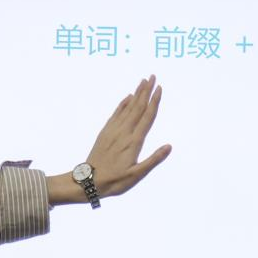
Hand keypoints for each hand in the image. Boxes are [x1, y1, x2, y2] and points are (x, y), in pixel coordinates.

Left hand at [48, 75, 169, 205]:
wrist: (89, 181)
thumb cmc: (115, 181)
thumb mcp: (137, 175)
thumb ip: (153, 160)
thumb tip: (169, 147)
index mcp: (134, 141)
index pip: (147, 117)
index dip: (154, 101)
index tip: (160, 88)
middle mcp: (124, 132)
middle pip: (138, 107)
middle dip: (146, 91)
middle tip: (153, 76)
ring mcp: (113, 131)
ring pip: (127, 107)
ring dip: (135, 93)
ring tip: (143, 81)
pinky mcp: (105, 133)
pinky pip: (116, 114)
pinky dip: (123, 104)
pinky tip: (127, 97)